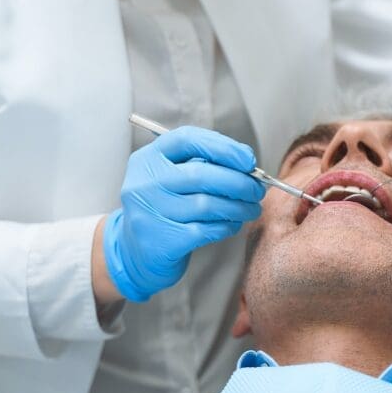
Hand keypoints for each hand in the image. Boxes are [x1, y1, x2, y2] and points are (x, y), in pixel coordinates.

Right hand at [103, 126, 264, 301]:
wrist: (134, 253)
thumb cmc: (163, 208)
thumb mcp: (170, 179)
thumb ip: (201, 165)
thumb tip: (246, 164)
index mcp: (147, 159)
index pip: (187, 139)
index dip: (223, 147)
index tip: (248, 160)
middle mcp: (144, 183)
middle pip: (201, 174)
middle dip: (238, 181)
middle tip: (257, 189)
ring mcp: (151, 212)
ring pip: (207, 204)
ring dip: (238, 206)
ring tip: (251, 208)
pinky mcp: (163, 240)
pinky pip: (206, 230)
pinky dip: (227, 226)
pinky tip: (233, 223)